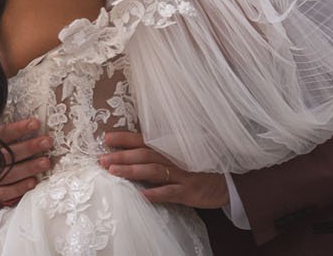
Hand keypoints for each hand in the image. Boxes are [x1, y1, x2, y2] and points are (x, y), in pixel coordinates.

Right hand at [0, 113, 52, 204]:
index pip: (0, 134)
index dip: (18, 129)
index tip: (35, 123)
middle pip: (8, 154)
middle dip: (29, 147)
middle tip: (48, 141)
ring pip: (10, 173)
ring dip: (29, 168)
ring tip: (46, 162)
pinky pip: (5, 193)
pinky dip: (18, 189)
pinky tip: (33, 182)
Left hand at [99, 129, 229, 208]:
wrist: (230, 179)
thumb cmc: (202, 165)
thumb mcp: (184, 153)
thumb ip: (163, 150)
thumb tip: (136, 149)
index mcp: (171, 147)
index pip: (145, 140)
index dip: (126, 138)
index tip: (106, 138)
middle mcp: (175, 157)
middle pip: (145, 154)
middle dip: (122, 156)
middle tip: (101, 159)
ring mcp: (182, 173)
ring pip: (154, 171)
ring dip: (133, 171)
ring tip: (114, 173)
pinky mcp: (189, 190)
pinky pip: (171, 191)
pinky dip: (157, 193)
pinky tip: (143, 195)